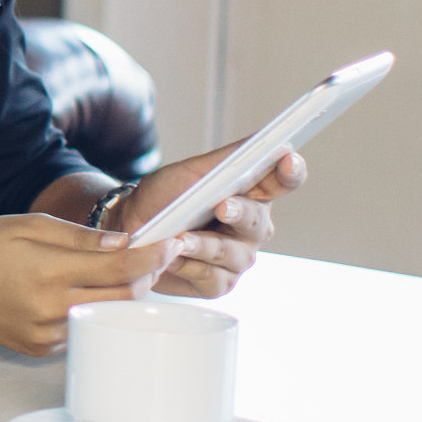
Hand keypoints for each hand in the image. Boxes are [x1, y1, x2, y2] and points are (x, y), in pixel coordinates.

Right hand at [0, 213, 169, 356]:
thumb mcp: (27, 224)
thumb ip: (79, 236)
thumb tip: (123, 243)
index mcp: (46, 270)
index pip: (117, 266)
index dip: (151, 256)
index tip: (172, 243)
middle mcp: (49, 307)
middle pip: (122, 297)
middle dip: (145, 275)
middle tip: (153, 255)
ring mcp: (46, 334)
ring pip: (105, 316)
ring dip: (121, 294)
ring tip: (118, 270)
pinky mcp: (41, 348)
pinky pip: (83, 328)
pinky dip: (93, 309)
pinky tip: (83, 291)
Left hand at [112, 148, 306, 298]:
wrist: (131, 230)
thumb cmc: (163, 198)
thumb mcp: (191, 172)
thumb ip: (228, 158)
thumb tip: (263, 139)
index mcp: (252, 194)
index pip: (282, 181)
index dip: (290, 172)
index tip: (287, 162)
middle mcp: (252, 227)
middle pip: (257, 222)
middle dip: (239, 214)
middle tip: (223, 207)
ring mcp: (238, 257)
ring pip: (232, 254)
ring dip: (203, 245)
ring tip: (179, 239)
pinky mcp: (219, 282)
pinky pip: (213, 278)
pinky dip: (189, 266)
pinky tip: (173, 258)